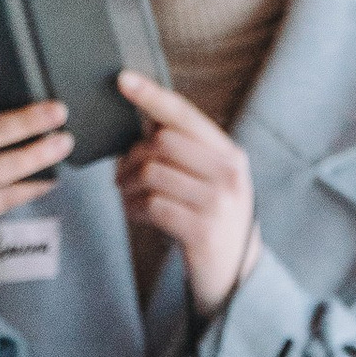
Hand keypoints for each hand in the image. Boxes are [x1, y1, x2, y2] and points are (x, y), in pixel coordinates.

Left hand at [115, 70, 258, 314]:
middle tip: (122, 176)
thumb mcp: (210, 182)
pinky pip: (152, 206)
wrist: (234, 277)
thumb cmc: (213, 223)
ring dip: (128, 186)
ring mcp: (217, 203)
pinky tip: (136, 215)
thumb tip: (147, 122)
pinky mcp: (201, 231)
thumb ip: (187, 154)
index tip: (122, 79)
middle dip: (132, 157)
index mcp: (230, 154)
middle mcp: (228, 173)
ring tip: (128, 197)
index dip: (151, 95)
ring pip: (152, 174)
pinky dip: (134, 209)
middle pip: (161, 143)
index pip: (185, 115)